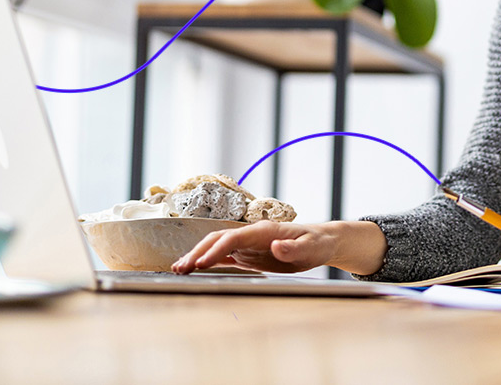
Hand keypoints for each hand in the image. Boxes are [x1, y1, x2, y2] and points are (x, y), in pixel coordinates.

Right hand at [171, 220, 337, 274]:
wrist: (321, 242)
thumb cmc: (317, 244)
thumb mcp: (311, 248)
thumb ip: (293, 248)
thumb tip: (276, 245)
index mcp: (262, 231)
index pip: (232, 238)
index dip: (215, 250)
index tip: (201, 263)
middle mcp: (251, 235)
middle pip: (217, 240)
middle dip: (197, 252)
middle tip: (180, 267)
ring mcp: (248, 244)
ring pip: (216, 247)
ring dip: (197, 256)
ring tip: (179, 268)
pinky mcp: (249, 254)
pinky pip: (224, 256)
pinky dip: (208, 261)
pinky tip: (196, 268)